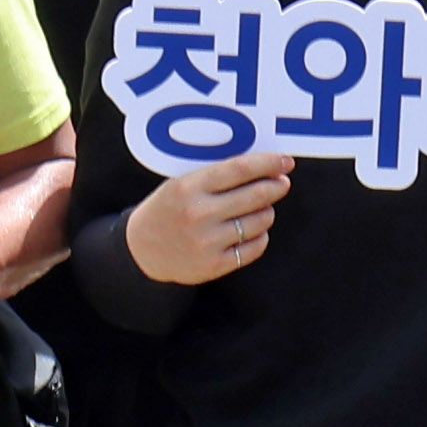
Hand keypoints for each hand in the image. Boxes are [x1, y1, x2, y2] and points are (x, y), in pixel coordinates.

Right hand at [123, 153, 290, 287]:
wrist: (142, 250)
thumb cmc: (168, 209)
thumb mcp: (181, 183)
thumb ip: (216, 175)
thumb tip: (262, 166)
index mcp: (189, 187)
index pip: (240, 169)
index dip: (268, 163)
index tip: (285, 161)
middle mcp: (199, 214)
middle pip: (256, 195)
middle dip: (276, 186)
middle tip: (282, 182)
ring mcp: (208, 242)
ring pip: (260, 221)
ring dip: (267, 211)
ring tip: (260, 208)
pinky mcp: (214, 265)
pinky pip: (255, 247)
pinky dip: (260, 236)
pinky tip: (252, 230)